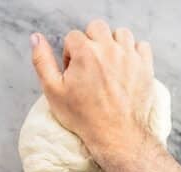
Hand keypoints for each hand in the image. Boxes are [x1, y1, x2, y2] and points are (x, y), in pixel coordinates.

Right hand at [30, 19, 155, 159]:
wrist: (115, 134)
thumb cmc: (83, 116)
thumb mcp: (53, 91)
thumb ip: (42, 61)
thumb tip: (36, 38)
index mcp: (85, 52)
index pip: (73, 37)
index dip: (70, 54)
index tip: (75, 72)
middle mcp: (109, 49)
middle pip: (97, 28)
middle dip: (91, 42)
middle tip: (90, 65)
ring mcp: (130, 57)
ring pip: (121, 33)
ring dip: (112, 44)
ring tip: (108, 64)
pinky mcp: (145, 66)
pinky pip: (142, 46)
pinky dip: (134, 52)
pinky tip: (126, 67)